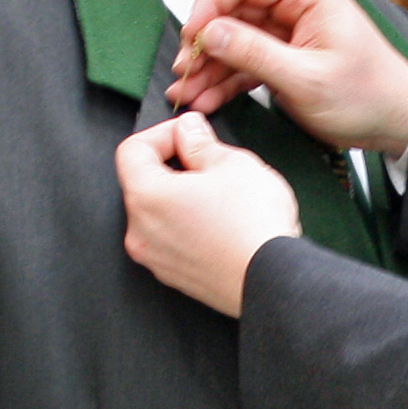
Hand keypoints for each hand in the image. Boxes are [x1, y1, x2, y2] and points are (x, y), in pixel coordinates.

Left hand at [116, 112, 300, 316]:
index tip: (189, 133)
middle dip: (175, 165)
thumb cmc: (254, 224)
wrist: (274, 279)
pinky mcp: (174, 276)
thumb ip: (200, 141)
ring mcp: (156, 258)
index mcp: (147, 196)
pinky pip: (172, 239)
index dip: (162, 133)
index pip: (133, 150)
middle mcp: (140, 230)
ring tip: (223, 195)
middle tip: (212, 161)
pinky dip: (189, 224)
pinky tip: (223, 222)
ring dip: (182, 196)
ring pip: (159, 213)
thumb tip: (188, 129)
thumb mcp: (232, 163)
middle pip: (144, 182)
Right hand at [166, 0, 407, 155]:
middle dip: (205, 43)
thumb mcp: (306, 77)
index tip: (192, 35)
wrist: (395, 123)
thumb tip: (210, 32)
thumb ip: (254, 53)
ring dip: (209, 67)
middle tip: (185, 71)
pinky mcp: (284, 58)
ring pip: (234, 40)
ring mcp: (288, 33)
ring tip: (187, 92)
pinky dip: (224, 80)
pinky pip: (245, 62)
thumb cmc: (368, 95)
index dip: (210, 5)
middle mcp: (296, 6)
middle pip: (233, 11)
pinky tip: (205, 98)